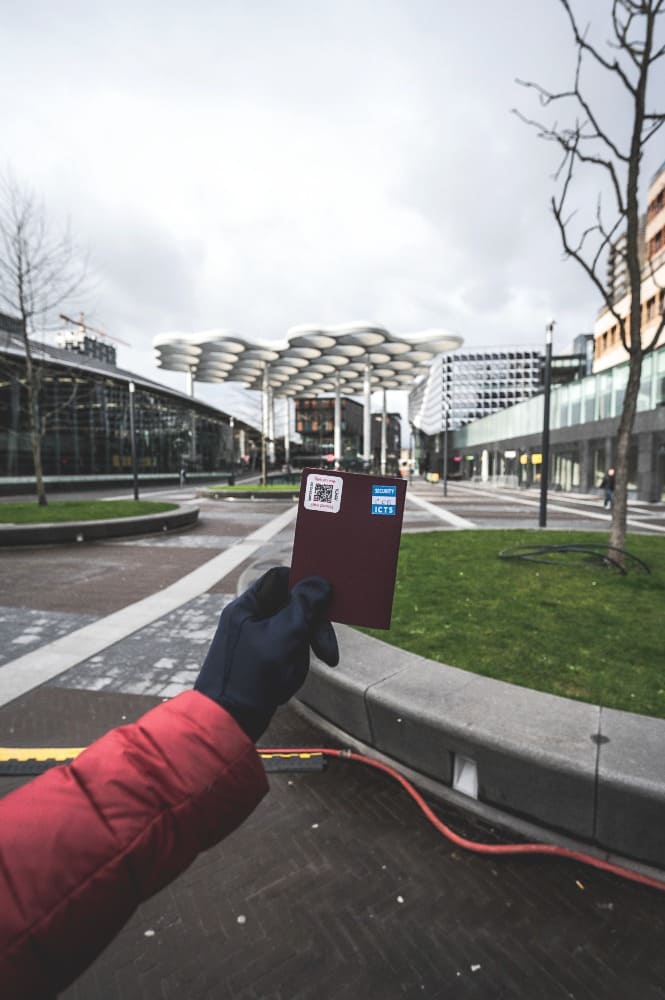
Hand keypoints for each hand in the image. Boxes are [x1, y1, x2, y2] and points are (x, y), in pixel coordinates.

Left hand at [195, 567, 337, 740]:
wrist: (230, 721)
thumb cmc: (253, 675)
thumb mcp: (286, 634)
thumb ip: (305, 605)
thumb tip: (320, 582)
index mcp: (247, 606)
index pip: (280, 579)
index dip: (304, 586)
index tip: (325, 601)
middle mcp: (249, 619)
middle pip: (292, 607)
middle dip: (312, 628)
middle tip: (327, 652)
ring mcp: (254, 640)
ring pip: (293, 630)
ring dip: (304, 649)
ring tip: (296, 672)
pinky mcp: (259, 660)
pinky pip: (285, 650)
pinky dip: (294, 663)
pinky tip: (288, 680)